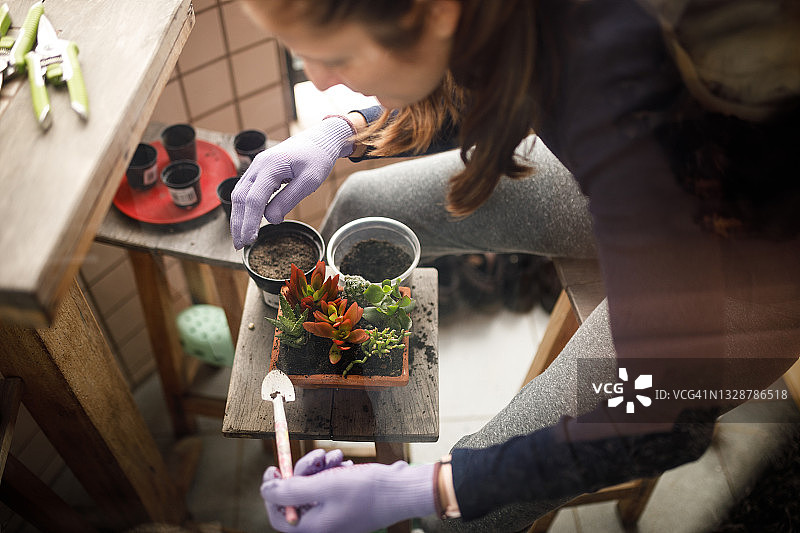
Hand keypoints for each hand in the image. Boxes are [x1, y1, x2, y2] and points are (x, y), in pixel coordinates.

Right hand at [230, 116, 354, 248]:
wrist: (318, 140)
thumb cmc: (317, 158)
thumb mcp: (309, 181)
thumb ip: (289, 199)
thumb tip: (271, 219)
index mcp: (271, 166)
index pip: (254, 199)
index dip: (250, 222)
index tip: (250, 240)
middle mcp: (258, 165)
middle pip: (241, 198)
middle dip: (238, 223)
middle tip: (239, 246)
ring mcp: (256, 167)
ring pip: (239, 194)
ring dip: (239, 217)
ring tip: (241, 238)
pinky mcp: (258, 171)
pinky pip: (246, 190)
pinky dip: (244, 208)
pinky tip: (247, 222)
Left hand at [261, 452, 435, 532]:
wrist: (403, 490)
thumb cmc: (367, 490)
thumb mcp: (325, 485)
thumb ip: (291, 489)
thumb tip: (265, 490)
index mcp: (314, 527)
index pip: (279, 516)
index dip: (272, 492)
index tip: (273, 468)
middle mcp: (323, 524)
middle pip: (296, 497)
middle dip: (303, 473)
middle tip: (316, 456)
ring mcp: (335, 513)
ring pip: (313, 487)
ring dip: (320, 467)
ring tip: (335, 457)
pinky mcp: (346, 502)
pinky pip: (330, 485)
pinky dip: (333, 471)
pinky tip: (345, 463)